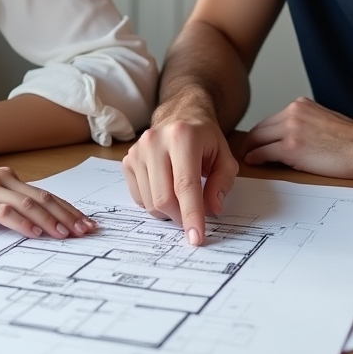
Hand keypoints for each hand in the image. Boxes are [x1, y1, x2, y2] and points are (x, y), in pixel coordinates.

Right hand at [0, 162, 97, 238]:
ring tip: (69, 234)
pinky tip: (35, 233)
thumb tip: (19, 218)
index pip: (41, 193)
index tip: (83, 221)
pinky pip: (2, 212)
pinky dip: (22, 222)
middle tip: (87, 230)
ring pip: (27, 204)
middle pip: (42, 197)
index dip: (65, 207)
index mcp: (0, 177)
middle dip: (68, 214)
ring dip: (51, 219)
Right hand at [123, 110, 238, 246]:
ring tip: (181, 196)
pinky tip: (165, 187)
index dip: (192, 215)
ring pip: (150, 202)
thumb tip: (212, 210)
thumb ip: (222, 183)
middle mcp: (155, 141)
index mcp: (182, 136)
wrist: (180, 114)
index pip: (185, 185)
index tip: (196, 239)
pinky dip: (154, 202)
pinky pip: (139, 198)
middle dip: (181, 217)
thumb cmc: (204, 138)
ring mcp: (138, 150)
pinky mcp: (128, 160)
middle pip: (164, 198)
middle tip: (193, 217)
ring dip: (168, 211)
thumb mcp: (224, 157)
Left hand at [241, 97, 352, 178]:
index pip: (272, 118)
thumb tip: (293, 134)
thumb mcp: (325, 119)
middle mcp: (293, 113)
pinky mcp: (290, 148)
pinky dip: (255, 158)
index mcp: (301, 105)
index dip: (262, 132)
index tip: (257, 140)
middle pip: (261, 127)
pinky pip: (264, 153)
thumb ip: (306, 121)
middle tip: (246, 150)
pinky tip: (253, 162)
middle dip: (251, 140)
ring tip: (247, 157)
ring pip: (258, 138)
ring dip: (250, 149)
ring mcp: (290, 129)